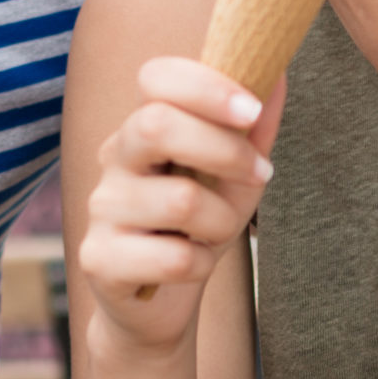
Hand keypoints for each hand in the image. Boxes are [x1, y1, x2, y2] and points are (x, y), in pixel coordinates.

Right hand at [79, 57, 278, 359]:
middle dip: (224, 150)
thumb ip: (254, 130)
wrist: (155, 304)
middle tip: (260, 173)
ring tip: (217, 232)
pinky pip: (174, 256)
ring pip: (180, 200)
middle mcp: (114, 160)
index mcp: (142, 126)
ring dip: (222, 221)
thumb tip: (277, 73)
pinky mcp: (99, 259)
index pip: (155, 78)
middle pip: (156, 125)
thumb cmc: (196, 228)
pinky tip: (192, 265)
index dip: (206, 86)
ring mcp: (101, 209)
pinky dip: (201, 263)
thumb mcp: (234, 177)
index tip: (252, 109)